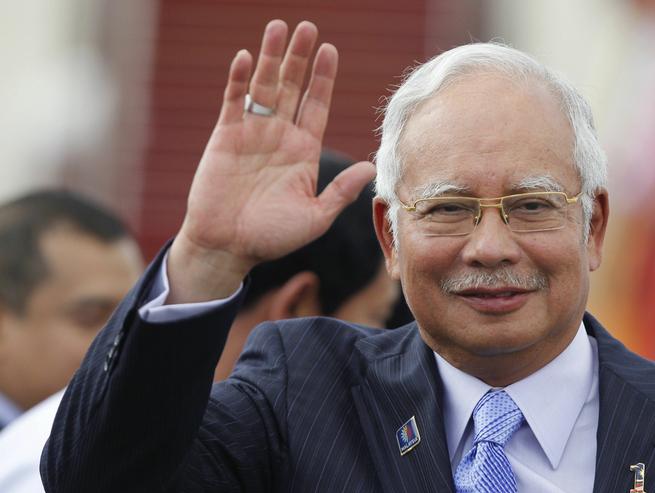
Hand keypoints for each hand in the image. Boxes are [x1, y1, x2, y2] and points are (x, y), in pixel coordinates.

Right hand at [167, 20, 375, 302]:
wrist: (228, 246)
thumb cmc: (273, 237)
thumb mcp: (315, 217)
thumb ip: (341, 191)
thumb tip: (371, 166)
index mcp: (303, 151)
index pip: (317, 105)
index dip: (324, 78)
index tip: (330, 50)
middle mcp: (279, 136)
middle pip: (292, 87)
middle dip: (299, 58)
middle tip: (307, 27)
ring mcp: (252, 133)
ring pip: (264, 87)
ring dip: (270, 58)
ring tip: (278, 27)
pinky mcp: (225, 136)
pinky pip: (233, 101)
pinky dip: (239, 80)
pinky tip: (247, 57)